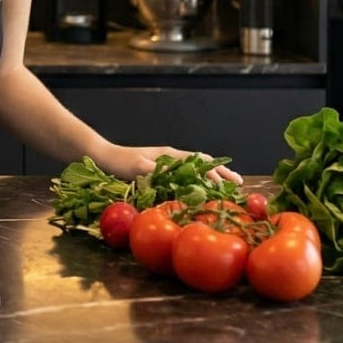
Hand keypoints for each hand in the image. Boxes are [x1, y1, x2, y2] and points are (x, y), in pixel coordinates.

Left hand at [97, 143, 242, 184]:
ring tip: (230, 182)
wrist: (103, 157)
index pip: (199, 164)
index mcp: (169, 156)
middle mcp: (172, 158)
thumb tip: (174, 178)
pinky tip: (205, 186)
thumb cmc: (119, 163)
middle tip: (239, 182)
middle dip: (222, 172)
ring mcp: (168, 163)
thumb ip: (155, 172)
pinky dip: (201, 178)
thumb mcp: (136, 168)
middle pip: (203, 162)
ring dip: (214, 174)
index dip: (214, 175)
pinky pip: (188, 173)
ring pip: (198, 166)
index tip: (228, 186)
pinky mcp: (162, 170)